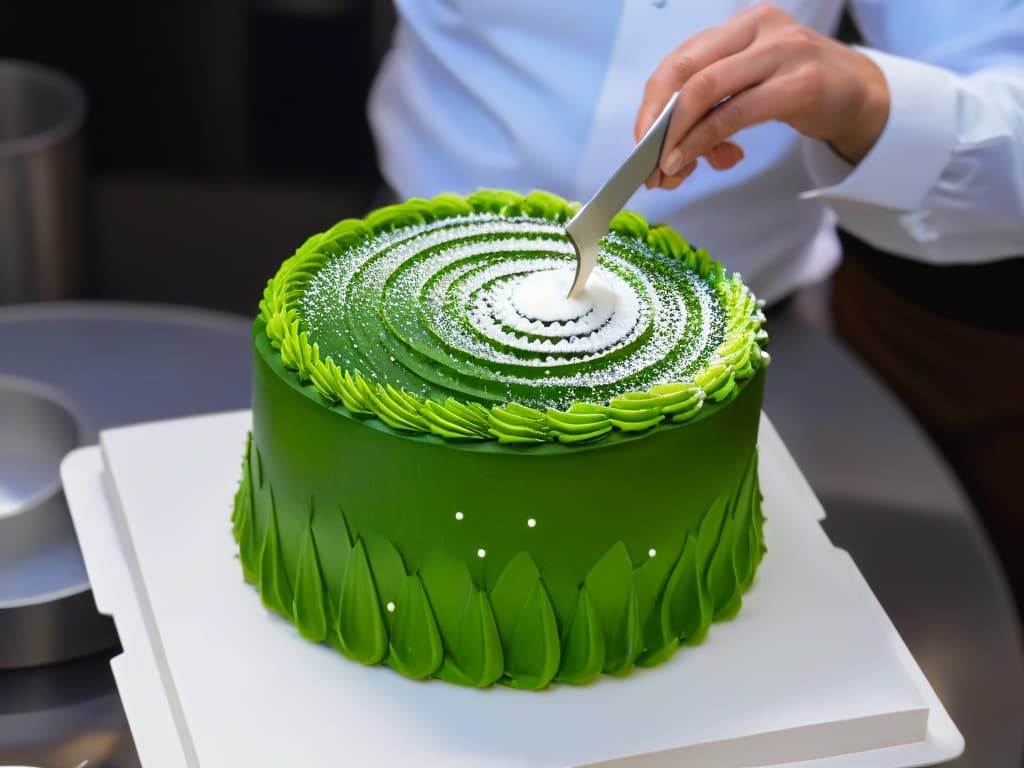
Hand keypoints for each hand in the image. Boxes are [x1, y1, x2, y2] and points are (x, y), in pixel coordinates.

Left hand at [635, 2, 889, 189]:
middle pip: (686, 72)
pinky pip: (734, 115)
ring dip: (679, 138)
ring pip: (706, 92)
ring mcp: (782, 52)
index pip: (681, 59)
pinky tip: (694, 161)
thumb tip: (670, 152)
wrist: (862, 96)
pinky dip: (704, 141)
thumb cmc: (798, 91)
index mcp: (741, 25)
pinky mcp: (800, 85)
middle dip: (658, 122)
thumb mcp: (750, 88)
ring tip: (671, 170)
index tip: (640, 140)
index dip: (652, 102)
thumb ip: (713, 108)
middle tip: (648, 161)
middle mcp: (759, 28)